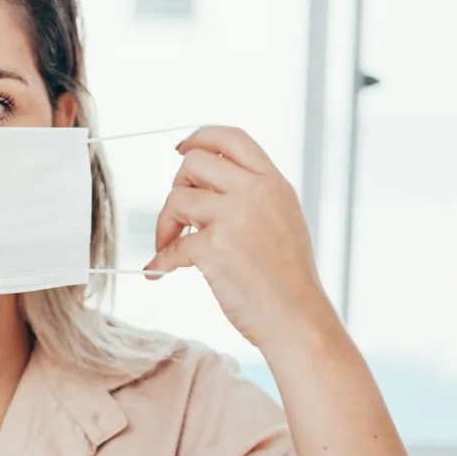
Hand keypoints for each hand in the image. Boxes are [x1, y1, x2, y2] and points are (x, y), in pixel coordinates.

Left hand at [144, 126, 337, 349]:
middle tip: (180, 214)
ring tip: (168, 244)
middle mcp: (255, 192)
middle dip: (177, 185)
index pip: (231, 137)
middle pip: (194, 162)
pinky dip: (160, 260)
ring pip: (177, 198)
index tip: (181, 149)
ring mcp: (235, 218)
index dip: (199, 137)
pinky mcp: (214, 247)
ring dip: (164, 224)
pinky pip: (172, 245)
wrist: (298, 318)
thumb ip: (251, 194)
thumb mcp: (283, 217)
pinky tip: (158, 270)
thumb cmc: (287, 277)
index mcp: (273, 182)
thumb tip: (204, 183)